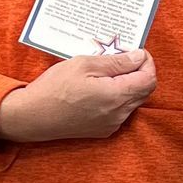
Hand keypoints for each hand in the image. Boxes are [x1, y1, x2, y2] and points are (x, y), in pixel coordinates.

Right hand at [0, 50, 156, 144]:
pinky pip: (120, 111)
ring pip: (133, 100)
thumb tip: (139, 57)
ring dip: (127, 84)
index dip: (146, 62)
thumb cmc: (54, 87)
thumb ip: (117, 62)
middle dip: (138, 71)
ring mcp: (111, 124)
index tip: (134, 51)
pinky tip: (99, 87)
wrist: (32, 116)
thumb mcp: (85, 64)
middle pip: (144, 90)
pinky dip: (117, 96)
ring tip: (106, 71)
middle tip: (120, 57)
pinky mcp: (103, 130)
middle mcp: (118, 114)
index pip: (149, 78)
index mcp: (116, 96)